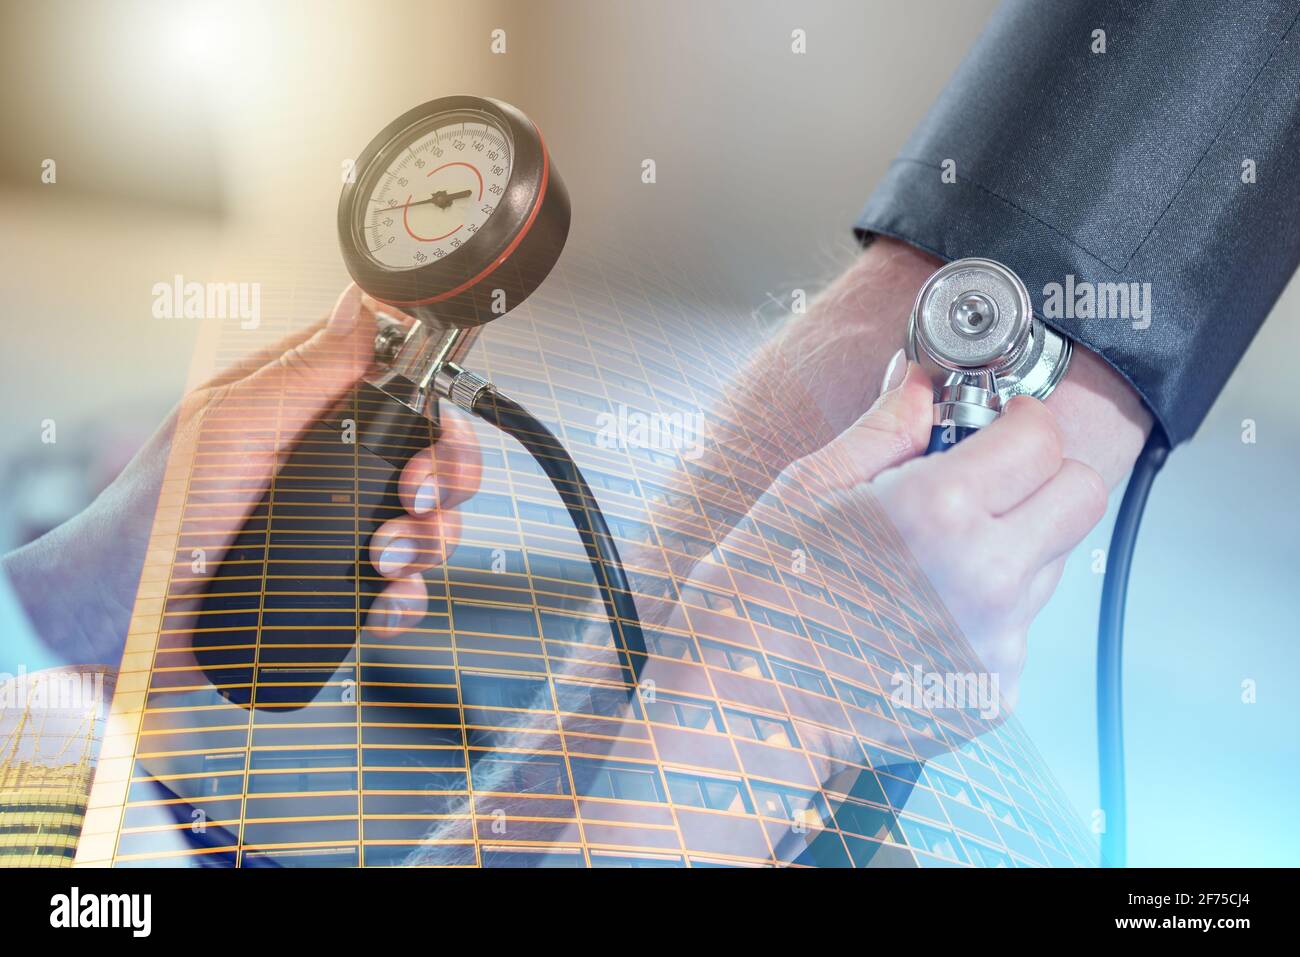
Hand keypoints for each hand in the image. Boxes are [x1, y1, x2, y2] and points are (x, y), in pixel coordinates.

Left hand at [1, 284, 480, 665]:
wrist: (125, 622)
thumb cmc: (153, 519)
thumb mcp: (231, 428)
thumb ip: (304, 370)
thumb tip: (361, 304)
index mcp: (304, 407)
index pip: (396, 376)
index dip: (431, 393)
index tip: (430, 424)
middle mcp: (331, 462)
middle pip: (431, 450)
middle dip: (443, 474)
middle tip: (414, 496)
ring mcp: (339, 523)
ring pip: (430, 518)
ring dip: (424, 540)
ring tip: (380, 560)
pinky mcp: (342, 581)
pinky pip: (406, 586)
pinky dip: (407, 596)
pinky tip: (382, 599)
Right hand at [776, 356, 1107, 720]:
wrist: (742, 709)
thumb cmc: (757, 599)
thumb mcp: (806, 489)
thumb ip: (882, 430)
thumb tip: (920, 388)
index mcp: (938, 512)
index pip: (1043, 438)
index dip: (1019, 420)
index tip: (996, 423)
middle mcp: (986, 579)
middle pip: (1080, 497)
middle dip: (1041, 475)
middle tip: (983, 480)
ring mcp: (997, 643)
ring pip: (1051, 564)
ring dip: (1011, 545)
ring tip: (928, 559)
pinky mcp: (993, 692)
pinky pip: (1017, 629)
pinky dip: (983, 613)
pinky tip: (918, 614)